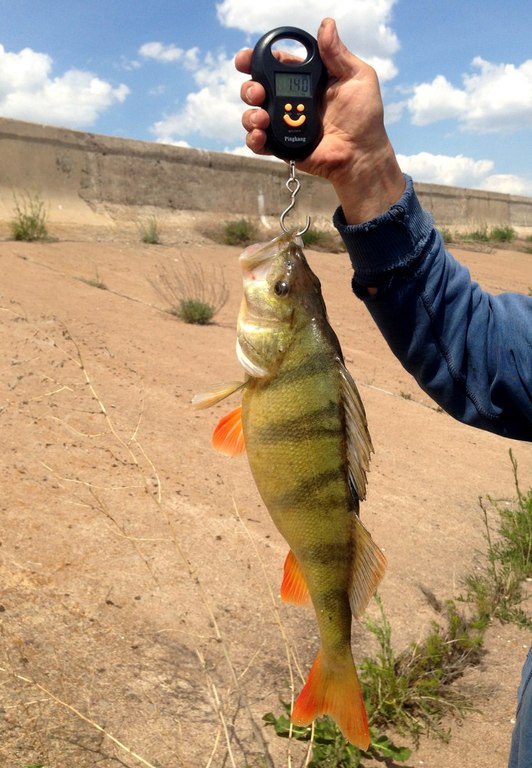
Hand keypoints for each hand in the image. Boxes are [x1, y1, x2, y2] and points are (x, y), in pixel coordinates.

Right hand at [235, 18, 404, 223]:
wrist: (361, 154)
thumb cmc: (364, 117)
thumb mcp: (357, 78)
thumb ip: (338, 54)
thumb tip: (326, 25)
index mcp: (306, 80)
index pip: (275, 64)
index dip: (257, 58)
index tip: (247, 58)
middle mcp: (291, 100)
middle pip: (257, 88)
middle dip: (249, 88)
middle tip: (258, 92)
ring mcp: (284, 124)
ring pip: (252, 114)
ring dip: (250, 113)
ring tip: (262, 117)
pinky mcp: (281, 146)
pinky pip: (258, 142)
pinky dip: (253, 138)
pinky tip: (260, 134)